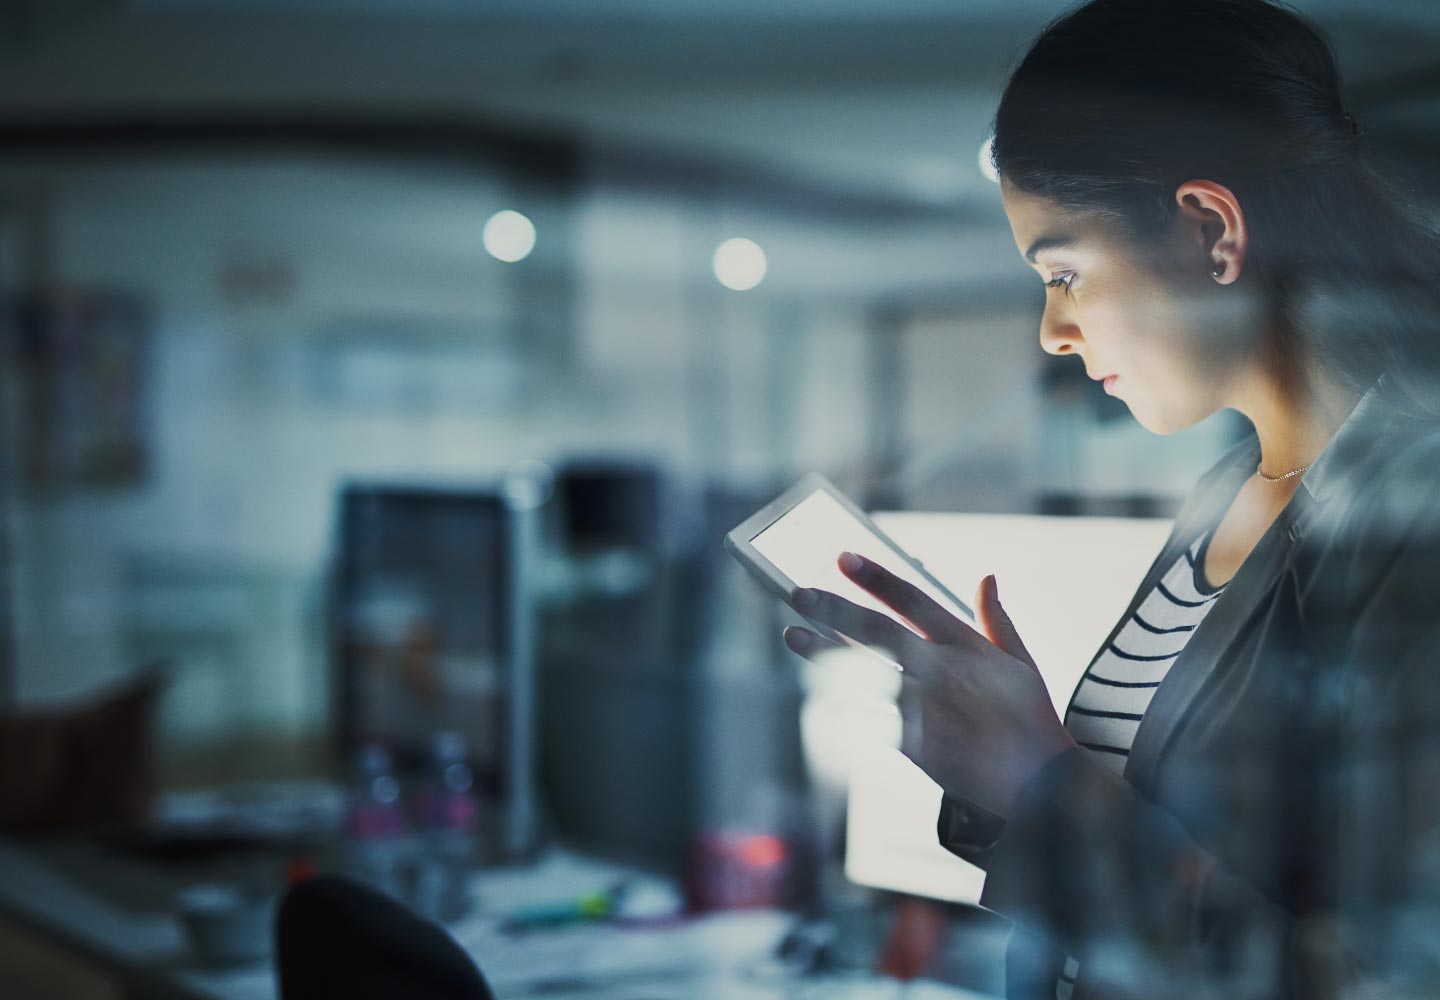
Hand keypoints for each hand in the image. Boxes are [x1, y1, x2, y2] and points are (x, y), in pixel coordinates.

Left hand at [784, 552, 1075, 818]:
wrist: (1039, 782)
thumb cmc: (1030, 718)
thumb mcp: (1020, 662)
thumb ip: (997, 619)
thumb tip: (987, 577)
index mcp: (965, 644)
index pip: (912, 599)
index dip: (875, 578)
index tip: (842, 558)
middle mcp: (940, 670)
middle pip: (876, 631)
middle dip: (834, 609)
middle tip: (799, 594)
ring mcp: (924, 707)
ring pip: (862, 673)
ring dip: (824, 654)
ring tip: (792, 635)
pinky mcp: (913, 744)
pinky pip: (868, 720)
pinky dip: (842, 706)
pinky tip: (818, 694)